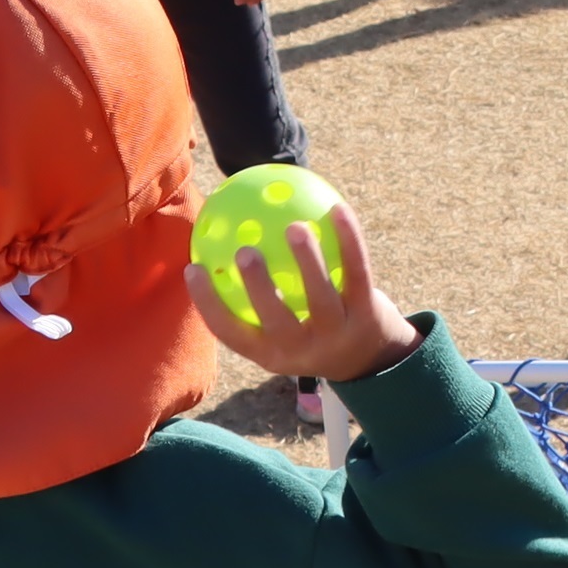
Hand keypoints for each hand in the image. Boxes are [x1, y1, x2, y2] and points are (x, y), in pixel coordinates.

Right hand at [185, 189, 419, 388]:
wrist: (374, 358)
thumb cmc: (312, 330)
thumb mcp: (283, 329)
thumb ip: (255, 297)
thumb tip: (219, 244)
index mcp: (271, 354)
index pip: (232, 333)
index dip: (208, 304)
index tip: (193, 267)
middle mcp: (302, 350)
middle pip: (276, 321)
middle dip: (258, 288)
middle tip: (244, 250)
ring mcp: (338, 335)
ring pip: (321, 297)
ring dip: (308, 261)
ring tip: (294, 227)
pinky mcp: (369, 315)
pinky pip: (357, 272)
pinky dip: (349, 240)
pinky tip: (338, 209)